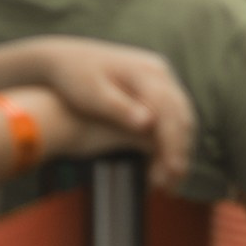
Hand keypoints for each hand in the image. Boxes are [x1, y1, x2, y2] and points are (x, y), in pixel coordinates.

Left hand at [32, 38, 194, 191]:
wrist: (63, 58)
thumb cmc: (73, 78)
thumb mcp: (91, 95)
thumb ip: (119, 108)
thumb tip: (148, 123)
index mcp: (145, 72)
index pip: (170, 112)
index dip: (173, 144)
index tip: (171, 173)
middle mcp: (158, 73)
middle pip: (181, 116)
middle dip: (178, 153)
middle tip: (170, 187)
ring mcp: (159, 79)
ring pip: (180, 118)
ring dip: (177, 150)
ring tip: (168, 182)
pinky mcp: (154, 88)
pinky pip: (171, 116)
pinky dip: (169, 141)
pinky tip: (159, 162)